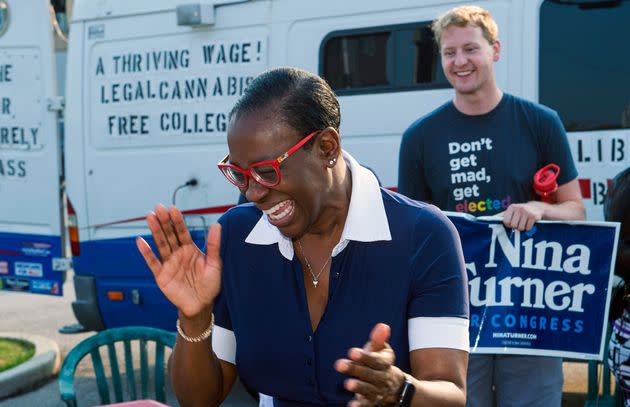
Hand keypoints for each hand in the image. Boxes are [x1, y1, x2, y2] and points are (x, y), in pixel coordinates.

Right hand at [136, 204, 221, 318]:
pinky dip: (146, 252)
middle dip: (164, 221)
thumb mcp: (215, 263)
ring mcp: (169, 264)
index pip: (182, 232)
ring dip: (155, 231)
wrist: (201, 305)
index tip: (173, 208)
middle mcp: (178, 254)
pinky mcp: (162, 275)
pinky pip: (153, 262)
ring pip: (161, 244)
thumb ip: (214, 245)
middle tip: (159, 207)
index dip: (178, 221)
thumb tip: (217, 225)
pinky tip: (140, 241)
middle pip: (170, 235)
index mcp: (190, 250)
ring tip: (150, 217)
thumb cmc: (209, 284)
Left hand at [335, 323, 405, 406]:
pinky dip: (360, 406)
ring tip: (347, 384)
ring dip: (358, 387)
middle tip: (339, 364)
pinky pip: (368, 405)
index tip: (351, 352)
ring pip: (369, 390)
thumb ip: (378, 339)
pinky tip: (351, 405)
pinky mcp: (373, 401)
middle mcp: (383, 378)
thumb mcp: (381, 350)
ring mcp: (378, 391)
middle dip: (356, 370)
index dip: (365, 357)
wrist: (394, 386)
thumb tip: (382, 326)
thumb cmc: (380, 362)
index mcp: (385, 363)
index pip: (376, 360)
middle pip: (371, 375)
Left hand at [503, 202, 543, 230]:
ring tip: (524, 223)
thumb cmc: (521, 211)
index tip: (511, 224)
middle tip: (519, 223)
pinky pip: (528, 228)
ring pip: (521, 228)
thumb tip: (496, 222)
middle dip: (516, 227)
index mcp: (512, 207)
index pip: (506, 221)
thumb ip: (506, 216)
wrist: (536, 207)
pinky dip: (528, 228)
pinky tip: (529, 223)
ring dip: (522, 228)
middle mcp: (519, 208)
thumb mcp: (513, 211)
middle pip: (513, 225)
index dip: (508, 225)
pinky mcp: (534, 216)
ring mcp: (527, 212)